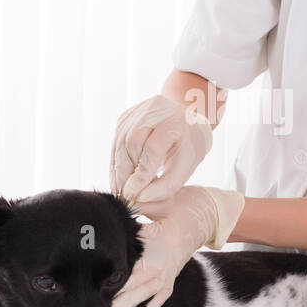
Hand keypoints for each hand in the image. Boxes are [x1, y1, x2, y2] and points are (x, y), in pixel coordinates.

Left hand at [108, 185, 244, 306]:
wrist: (207, 215)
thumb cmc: (180, 206)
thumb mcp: (155, 206)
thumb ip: (132, 214)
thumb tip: (107, 217)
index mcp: (153, 249)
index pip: (125, 270)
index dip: (107, 281)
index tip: (91, 290)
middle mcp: (160, 267)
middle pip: (130, 290)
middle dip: (111, 303)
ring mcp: (167, 275)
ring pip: (142, 297)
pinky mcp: (172, 278)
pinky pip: (159, 298)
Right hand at [109, 92, 225, 208]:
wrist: (187, 121)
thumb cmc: (190, 146)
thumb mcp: (186, 167)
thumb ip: (166, 185)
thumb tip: (139, 198)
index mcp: (176, 119)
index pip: (153, 149)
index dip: (141, 175)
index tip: (133, 195)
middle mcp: (155, 108)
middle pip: (132, 144)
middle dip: (126, 173)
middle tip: (125, 195)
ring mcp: (137, 110)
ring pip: (120, 143)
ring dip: (118, 170)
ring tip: (121, 189)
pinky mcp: (125, 117)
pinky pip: (116, 142)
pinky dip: (116, 162)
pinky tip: (120, 177)